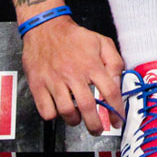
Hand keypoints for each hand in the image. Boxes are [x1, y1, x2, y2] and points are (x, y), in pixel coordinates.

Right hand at [21, 16, 123, 134]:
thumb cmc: (73, 36)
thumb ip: (114, 62)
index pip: (110, 92)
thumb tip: (118, 82)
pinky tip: (58, 109)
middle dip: (96, 125)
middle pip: (88, 108)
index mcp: (91, 64)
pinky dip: (53, 116)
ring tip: (78, 117)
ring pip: (67, 112)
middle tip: (98, 129)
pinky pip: (46, 111)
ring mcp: (54, 81)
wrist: (46, 27)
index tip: (117, 121)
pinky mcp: (38, 85)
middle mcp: (73, 74)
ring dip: (75, 121)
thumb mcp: (101, 42)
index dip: (117, 110)